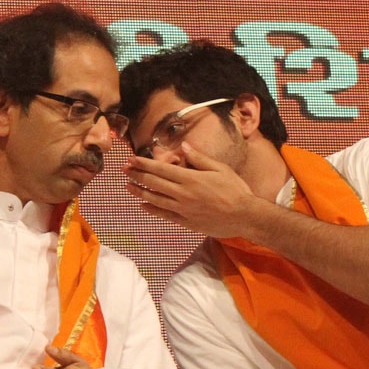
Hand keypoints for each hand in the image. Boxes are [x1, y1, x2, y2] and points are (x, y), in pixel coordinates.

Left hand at [122, 142, 258, 237]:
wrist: (244, 216)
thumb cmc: (235, 190)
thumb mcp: (220, 168)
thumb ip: (199, 158)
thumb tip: (183, 146)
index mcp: (191, 178)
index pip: (161, 169)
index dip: (144, 164)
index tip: (132, 159)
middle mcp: (183, 194)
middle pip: (154, 183)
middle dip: (137, 175)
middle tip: (124, 169)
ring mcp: (183, 210)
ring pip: (155, 199)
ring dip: (139, 191)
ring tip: (127, 186)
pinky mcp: (186, 222)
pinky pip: (164, 215)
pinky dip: (152, 210)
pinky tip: (143, 205)